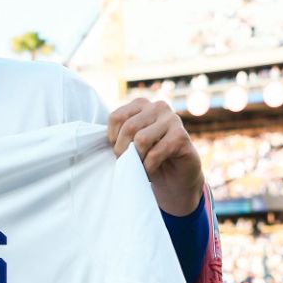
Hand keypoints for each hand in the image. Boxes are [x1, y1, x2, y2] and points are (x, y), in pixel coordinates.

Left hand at [108, 99, 203, 215]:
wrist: (174, 177)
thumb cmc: (147, 158)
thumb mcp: (129, 143)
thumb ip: (119, 135)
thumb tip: (101, 138)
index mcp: (141, 105)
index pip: (116, 117)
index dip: (112, 139)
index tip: (118, 151)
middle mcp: (158, 106)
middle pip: (129, 128)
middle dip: (123, 151)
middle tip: (126, 163)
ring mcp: (172, 119)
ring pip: (142, 139)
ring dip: (136, 160)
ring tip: (139, 167)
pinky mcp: (181, 136)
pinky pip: (156, 153)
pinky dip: (148, 167)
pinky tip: (149, 172)